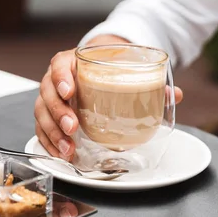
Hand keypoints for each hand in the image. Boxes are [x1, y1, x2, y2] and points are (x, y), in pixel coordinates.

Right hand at [34, 35, 183, 159]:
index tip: (69, 91)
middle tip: (73, 128)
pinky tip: (60, 154)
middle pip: (48, 93)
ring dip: (52, 133)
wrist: (100, 69)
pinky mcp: (51, 115)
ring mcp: (52, 97)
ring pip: (42, 113)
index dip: (61, 77)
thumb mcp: (126, 71)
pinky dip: (49, 142)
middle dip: (58, 113)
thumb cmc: (111, 70)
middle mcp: (57, 79)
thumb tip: (175, 95)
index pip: (60, 65)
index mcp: (73, 62)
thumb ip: (150, 82)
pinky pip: (42, 128)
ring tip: (68, 149)